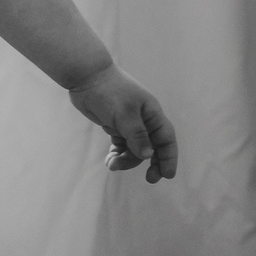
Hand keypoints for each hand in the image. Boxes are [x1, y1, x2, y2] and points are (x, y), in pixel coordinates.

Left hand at [67, 65, 178, 182]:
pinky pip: (121, 145)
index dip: (169, 158)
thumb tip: (149, 155)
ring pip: (134, 149)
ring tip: (112, 165)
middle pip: (152, 147)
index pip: (166, 140)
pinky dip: (117, 154)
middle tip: (149, 179)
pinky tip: (109, 161)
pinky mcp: (115, 125)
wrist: (86, 76)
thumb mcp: (124, 114)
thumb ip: (137, 135)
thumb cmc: (109, 92)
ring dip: (126, 159)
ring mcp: (129, 124)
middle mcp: (144, 120)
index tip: (167, 175)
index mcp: (152, 114)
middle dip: (151, 163)